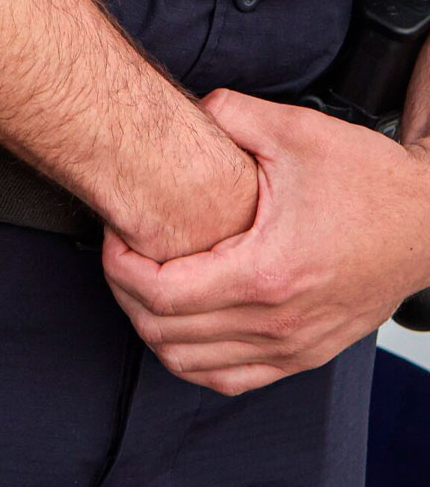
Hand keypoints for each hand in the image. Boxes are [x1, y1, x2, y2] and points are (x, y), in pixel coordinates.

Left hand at [101, 89, 429, 394]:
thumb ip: (230, 113)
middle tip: (122, 253)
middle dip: (124, 292)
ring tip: (146, 283)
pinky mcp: (303, 355)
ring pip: (188, 364)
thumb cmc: (370, 180)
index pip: (158, 293)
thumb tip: (184, 107)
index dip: (118, 265)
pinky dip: (191, 357)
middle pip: (162, 332)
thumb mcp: (297, 131)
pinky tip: (182, 321)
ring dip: (151, 327)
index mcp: (267, 271)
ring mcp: (292, 346)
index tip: (116, 234)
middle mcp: (277, 320)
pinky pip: (227, 379)